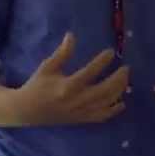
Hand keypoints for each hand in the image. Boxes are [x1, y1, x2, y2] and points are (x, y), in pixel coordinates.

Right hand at [13, 33, 128, 125]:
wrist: (27, 111)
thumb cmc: (37, 86)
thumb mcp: (48, 67)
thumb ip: (62, 53)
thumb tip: (71, 36)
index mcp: (68, 85)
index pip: (90, 72)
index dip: (102, 61)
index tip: (111, 51)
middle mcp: (77, 100)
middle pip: (105, 90)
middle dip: (118, 78)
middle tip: (126, 67)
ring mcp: (81, 111)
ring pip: (106, 103)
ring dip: (119, 91)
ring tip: (125, 79)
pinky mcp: (81, 119)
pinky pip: (101, 116)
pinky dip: (113, 110)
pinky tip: (122, 103)